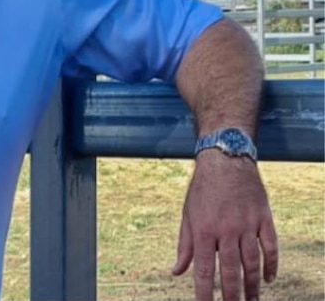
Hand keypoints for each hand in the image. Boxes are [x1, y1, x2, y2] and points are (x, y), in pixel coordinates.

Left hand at [172, 150, 277, 300]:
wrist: (225, 160)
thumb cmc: (203, 189)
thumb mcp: (188, 214)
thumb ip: (185, 245)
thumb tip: (176, 272)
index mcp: (204, 229)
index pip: (204, 269)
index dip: (204, 293)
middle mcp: (226, 229)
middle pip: (231, 271)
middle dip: (232, 296)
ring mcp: (247, 224)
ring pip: (252, 263)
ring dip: (253, 286)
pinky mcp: (264, 218)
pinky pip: (270, 247)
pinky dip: (271, 265)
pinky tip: (269, 280)